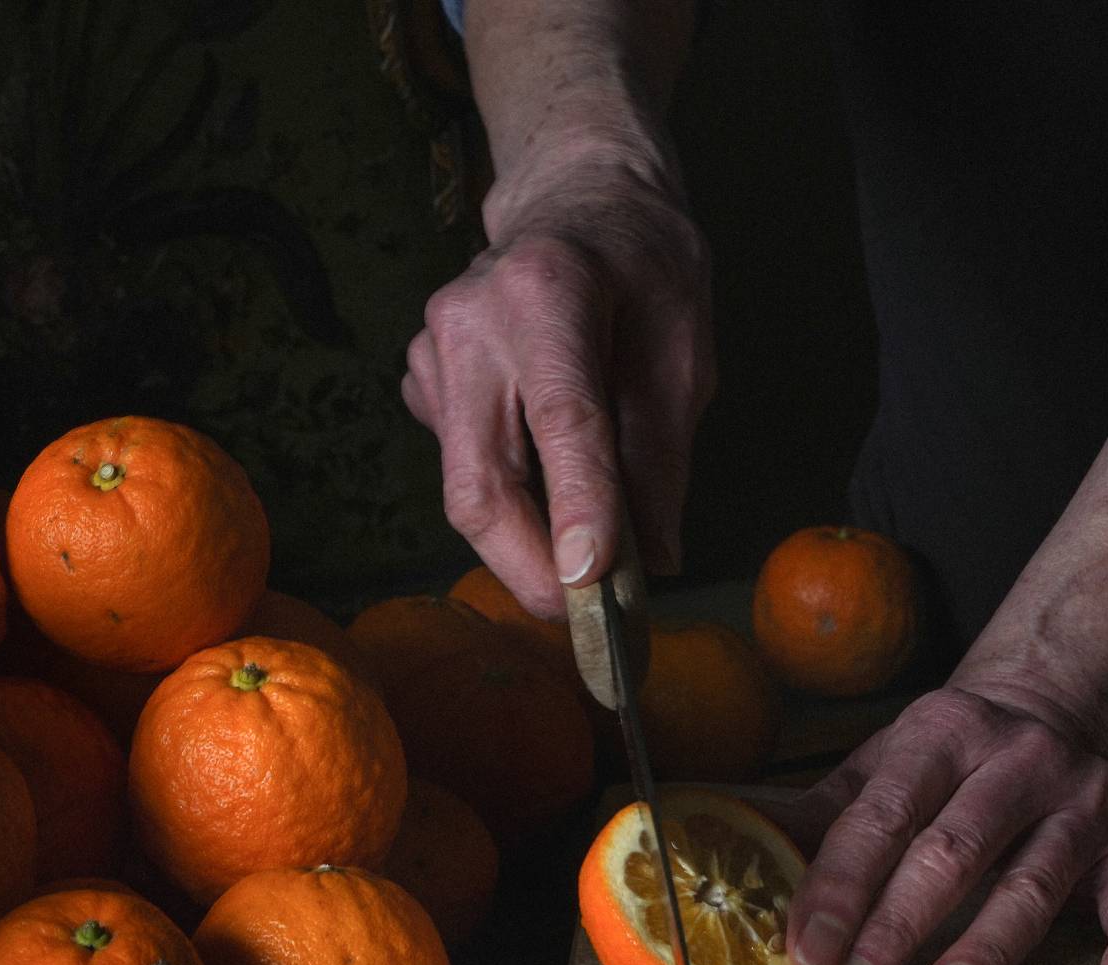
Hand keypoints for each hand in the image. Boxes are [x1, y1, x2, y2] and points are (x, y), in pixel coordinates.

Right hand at [402, 156, 714, 615]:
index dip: (577, 508)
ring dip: (527, 546)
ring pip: (467, 492)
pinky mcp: (422, 384)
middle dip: (532, 570)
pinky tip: (550, 474)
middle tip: (589, 622)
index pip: (561, 419)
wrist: (575, 199)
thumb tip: (654, 562)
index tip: (594, 584)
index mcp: (547, 292)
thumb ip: (663, 457)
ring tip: (588, 559)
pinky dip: (515, 503)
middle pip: (481, 484)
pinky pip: (465, 471)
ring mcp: (433, 354)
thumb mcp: (685, 350)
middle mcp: (469, 321)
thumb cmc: (641, 267)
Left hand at [759, 684, 1107, 964]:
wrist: (1056, 701)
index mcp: (939, 736)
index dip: (839, 888)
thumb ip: (821, 814)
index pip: (881, 819)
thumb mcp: (881, 764)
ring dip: (986, 948)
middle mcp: (1015, 763)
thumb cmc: (948, 755)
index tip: (804, 951)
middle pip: (949, 856)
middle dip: (892, 933)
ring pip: (1032, 884)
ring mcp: (1080, 803)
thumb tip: (743, 856)